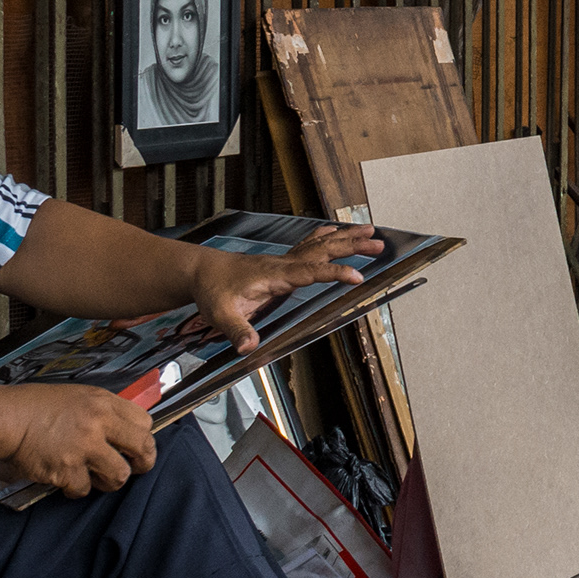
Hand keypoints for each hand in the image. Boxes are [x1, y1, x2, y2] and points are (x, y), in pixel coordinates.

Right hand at [3, 383, 156, 494]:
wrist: (6, 419)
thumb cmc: (36, 407)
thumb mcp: (77, 396)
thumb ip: (103, 411)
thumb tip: (124, 429)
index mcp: (102, 402)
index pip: (144, 421)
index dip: (143, 437)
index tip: (137, 446)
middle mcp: (98, 423)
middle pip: (142, 448)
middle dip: (143, 463)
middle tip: (135, 468)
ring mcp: (83, 448)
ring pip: (118, 476)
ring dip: (109, 481)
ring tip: (95, 476)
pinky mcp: (66, 470)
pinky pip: (84, 489)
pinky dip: (74, 488)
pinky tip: (65, 477)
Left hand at [186, 223, 381, 354]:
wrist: (201, 271)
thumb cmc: (212, 291)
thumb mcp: (220, 314)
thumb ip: (236, 329)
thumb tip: (249, 346)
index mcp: (274, 275)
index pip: (310, 272)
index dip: (334, 273)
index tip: (357, 275)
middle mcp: (282, 264)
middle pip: (322, 251)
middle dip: (351, 246)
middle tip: (378, 242)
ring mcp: (283, 261)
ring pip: (319, 245)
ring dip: (345, 237)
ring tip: (370, 231)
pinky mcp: (281, 262)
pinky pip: (309, 246)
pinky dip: (326, 237)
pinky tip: (336, 231)